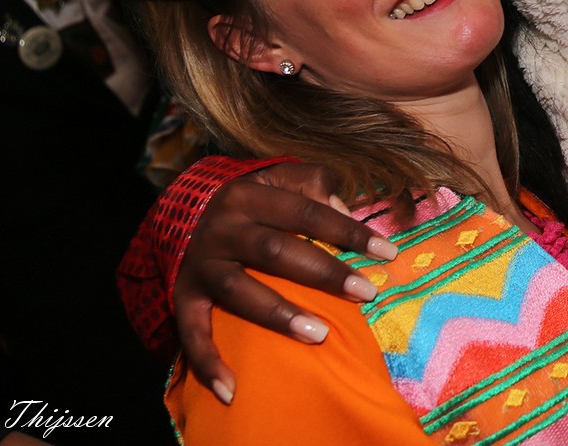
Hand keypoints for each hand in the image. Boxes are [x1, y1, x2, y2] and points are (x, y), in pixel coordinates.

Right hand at [174, 163, 397, 403]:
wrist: (180, 216)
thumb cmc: (249, 202)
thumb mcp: (277, 178)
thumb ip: (314, 183)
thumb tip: (344, 209)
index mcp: (249, 195)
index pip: (307, 211)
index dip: (348, 231)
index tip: (388, 252)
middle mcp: (223, 228)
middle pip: (276, 250)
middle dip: (324, 273)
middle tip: (366, 293)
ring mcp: (201, 265)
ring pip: (239, 290)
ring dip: (278, 315)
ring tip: (320, 335)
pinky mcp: (182, 297)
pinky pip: (192, 332)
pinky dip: (208, 362)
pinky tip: (231, 389)